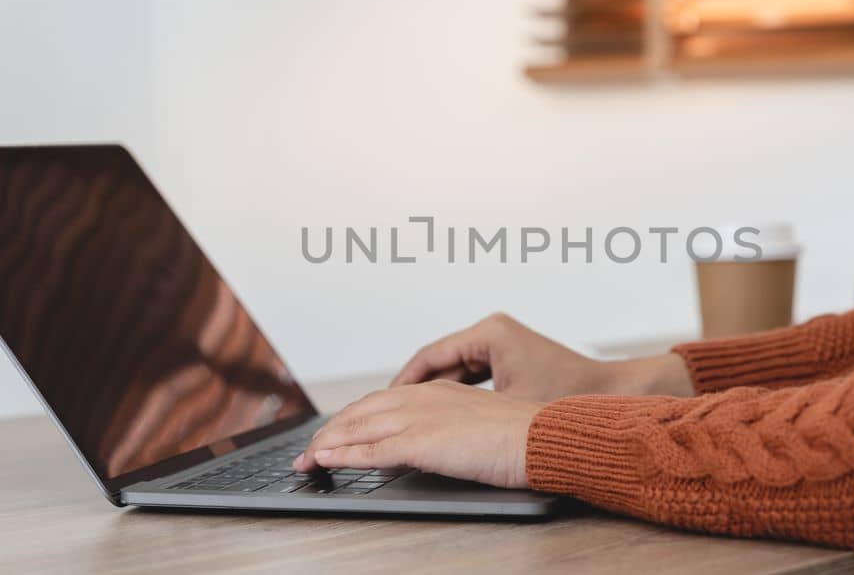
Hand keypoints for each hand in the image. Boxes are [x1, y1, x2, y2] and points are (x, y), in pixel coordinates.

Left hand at [292, 380, 541, 487]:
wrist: (547, 438)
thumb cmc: (530, 438)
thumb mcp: (486, 427)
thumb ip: (459, 431)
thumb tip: (447, 447)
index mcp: (443, 392)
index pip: (386, 400)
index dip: (358, 417)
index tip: (339, 432)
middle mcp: (427, 398)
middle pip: (365, 410)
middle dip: (333, 430)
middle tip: (310, 449)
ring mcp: (422, 418)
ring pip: (360, 428)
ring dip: (327, 444)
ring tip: (305, 460)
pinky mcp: (422, 442)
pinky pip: (371, 450)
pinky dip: (341, 456)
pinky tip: (323, 462)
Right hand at [390, 312, 693, 401]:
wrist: (613, 397)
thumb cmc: (568, 401)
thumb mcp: (506, 409)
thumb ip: (461, 411)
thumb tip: (421, 421)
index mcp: (489, 334)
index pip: (430, 357)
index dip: (403, 384)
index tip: (383, 406)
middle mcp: (495, 332)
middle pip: (439, 362)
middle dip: (414, 390)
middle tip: (388, 416)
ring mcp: (505, 345)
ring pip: (455, 371)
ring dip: (434, 394)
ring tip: (410, 419)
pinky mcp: (513, 361)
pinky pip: (473, 377)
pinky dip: (456, 395)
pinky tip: (445, 418)